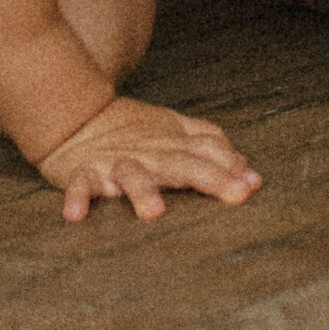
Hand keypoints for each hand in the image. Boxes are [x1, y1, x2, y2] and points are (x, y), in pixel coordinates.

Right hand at [36, 96, 263, 222]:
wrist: (76, 113)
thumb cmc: (134, 130)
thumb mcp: (175, 130)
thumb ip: (212, 146)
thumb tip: (250, 173)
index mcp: (172, 145)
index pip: (208, 153)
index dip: (231, 169)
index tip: (254, 188)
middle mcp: (148, 154)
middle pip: (182, 164)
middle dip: (210, 178)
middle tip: (236, 194)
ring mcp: (115, 163)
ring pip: (131, 175)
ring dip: (142, 191)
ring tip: (155, 211)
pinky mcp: (83, 171)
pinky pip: (80, 184)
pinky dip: (77, 197)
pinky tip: (75, 216)